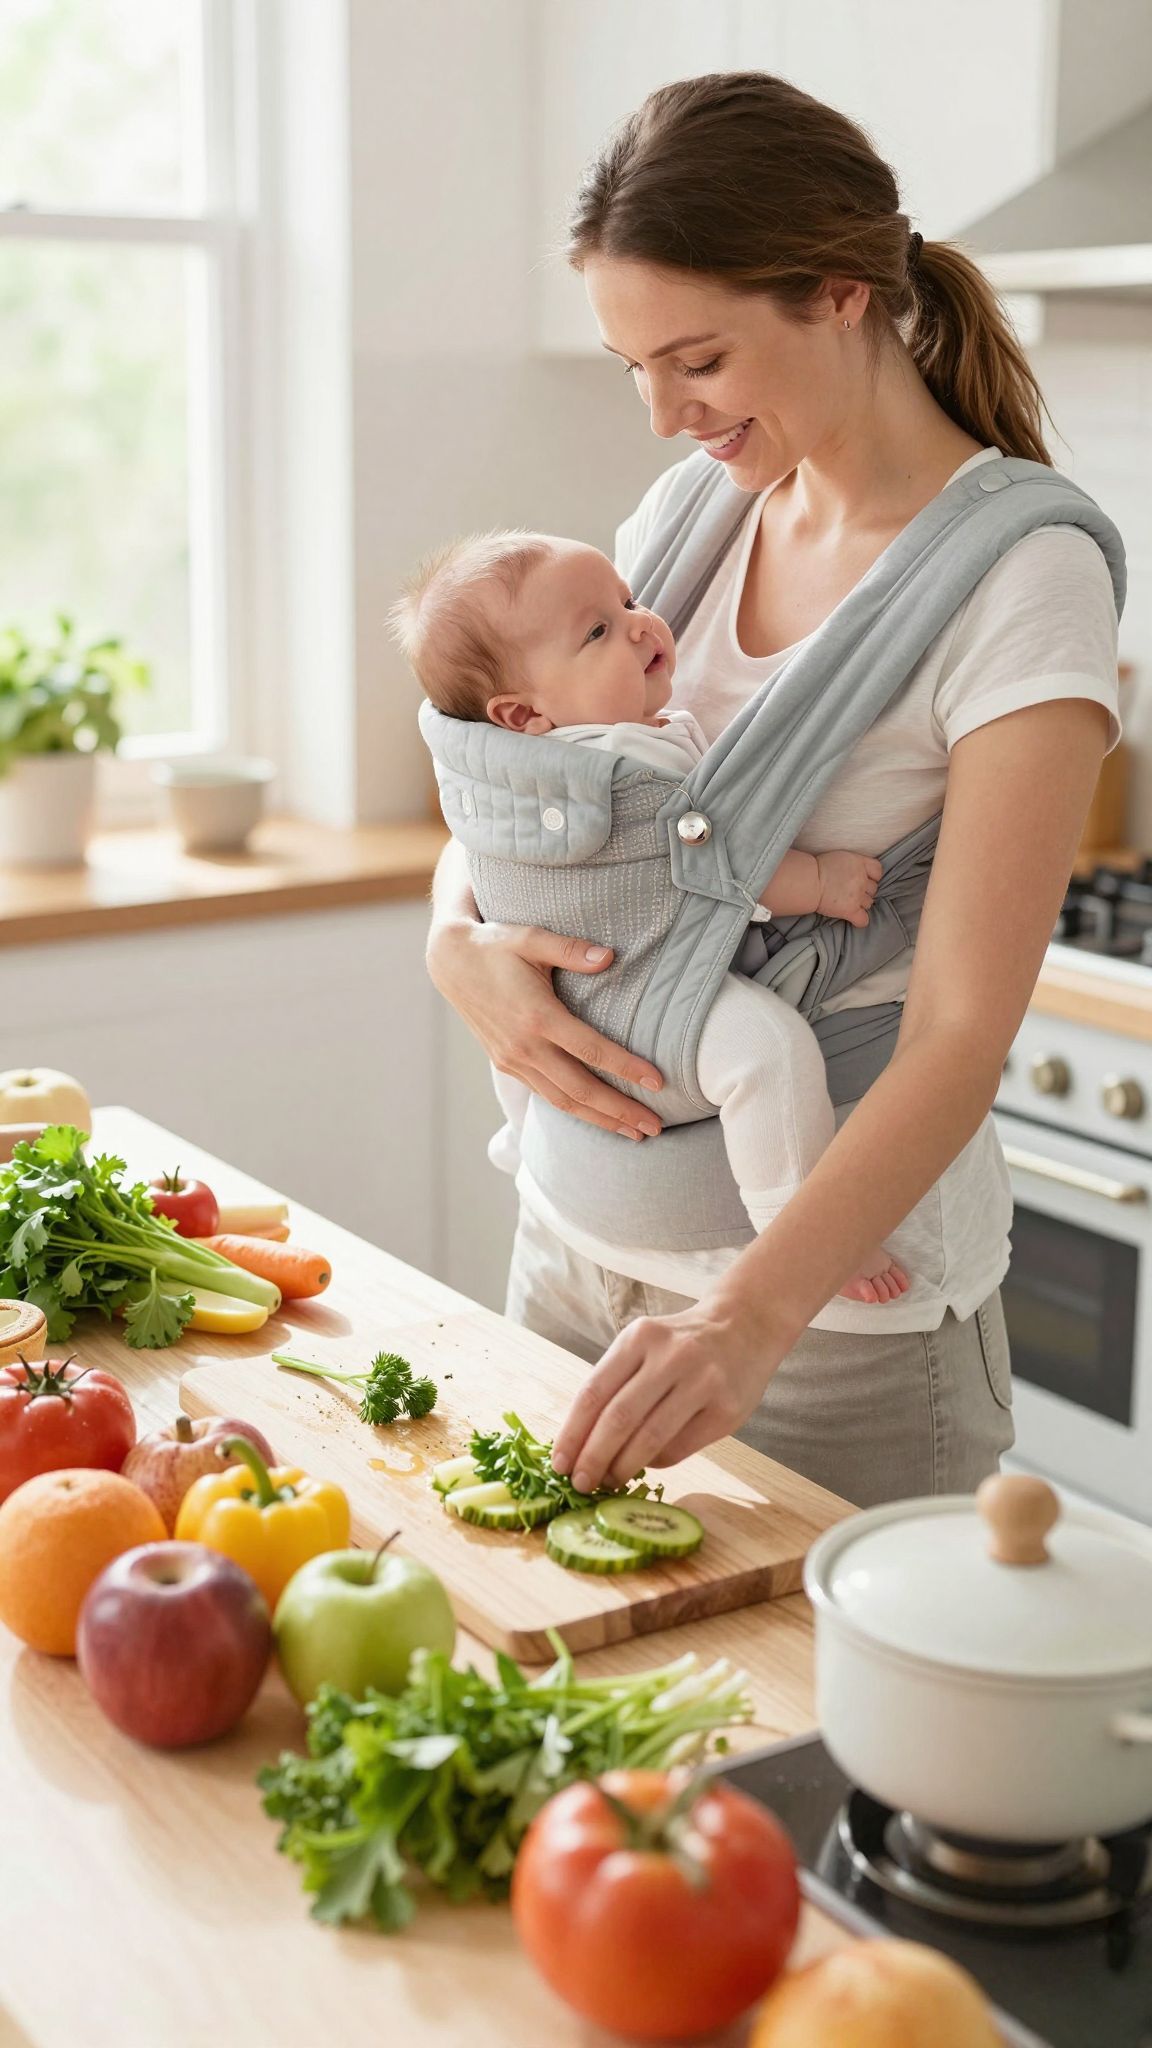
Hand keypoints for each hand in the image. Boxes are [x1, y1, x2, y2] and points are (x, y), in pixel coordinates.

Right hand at [427, 916, 663, 1137]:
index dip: (627, 1069)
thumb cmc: (496, 945)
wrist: (451, 963)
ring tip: (633, 1133)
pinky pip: (545, 1095)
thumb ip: (571, 949)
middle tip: (654, 1128)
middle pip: (580, 1091)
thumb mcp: (532, 937)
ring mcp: (513, 1060)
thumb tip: (609, 957)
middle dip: (620, 1111)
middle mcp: (524, 1046)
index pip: (591, 1050)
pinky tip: (596, 1116)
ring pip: (562, 1101)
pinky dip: (574, 1110)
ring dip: (600, 1120)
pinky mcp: (506, 1065)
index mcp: (537, 1016)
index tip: (658, 1083)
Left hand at [550, 1296, 783, 1491]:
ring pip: (650, 1438)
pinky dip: (656, 1462)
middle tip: (579, 1483)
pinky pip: (680, 1448)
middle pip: (619, 1418)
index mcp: (640, 1338)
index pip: (594, 1392)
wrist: (746, 1326)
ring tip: (609, 1482)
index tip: (558, 1463)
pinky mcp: (726, 1409)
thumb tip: (580, 1444)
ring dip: (623, 1467)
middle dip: (593, 1457)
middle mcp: (671, 1356)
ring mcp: (703, 1382)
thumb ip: (616, 1384)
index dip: (572, 1433)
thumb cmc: (681, 1345)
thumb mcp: (645, 1345)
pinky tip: (647, 1463)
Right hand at [815, 851, 881, 927]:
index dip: (872, 877)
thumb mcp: (840, 857)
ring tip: (847, 903)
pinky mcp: (851, 910)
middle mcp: (862, 879)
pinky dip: (860, 920)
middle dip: (864, 891)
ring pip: (869, 904)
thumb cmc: (818, 868)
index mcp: (860, 863)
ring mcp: (857, 896)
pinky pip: (863, 920)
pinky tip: (853, 917)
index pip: (878, 871)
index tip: (864, 879)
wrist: (808, 881)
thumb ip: (853, 864)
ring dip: (860, 904)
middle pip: (873, 889)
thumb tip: (855, 872)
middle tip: (850, 892)